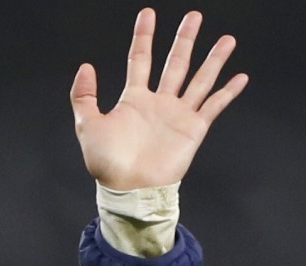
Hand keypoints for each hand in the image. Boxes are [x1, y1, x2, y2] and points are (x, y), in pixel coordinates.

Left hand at [70, 8, 248, 190]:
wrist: (130, 188)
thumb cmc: (107, 163)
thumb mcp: (87, 125)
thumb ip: (84, 96)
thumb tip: (85, 67)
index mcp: (133, 100)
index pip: (140, 59)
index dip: (143, 36)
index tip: (148, 14)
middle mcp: (158, 103)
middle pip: (175, 63)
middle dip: (184, 40)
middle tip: (194, 16)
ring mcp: (177, 114)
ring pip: (199, 79)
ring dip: (213, 60)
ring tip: (226, 40)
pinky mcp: (193, 129)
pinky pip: (214, 106)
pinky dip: (228, 92)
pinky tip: (240, 77)